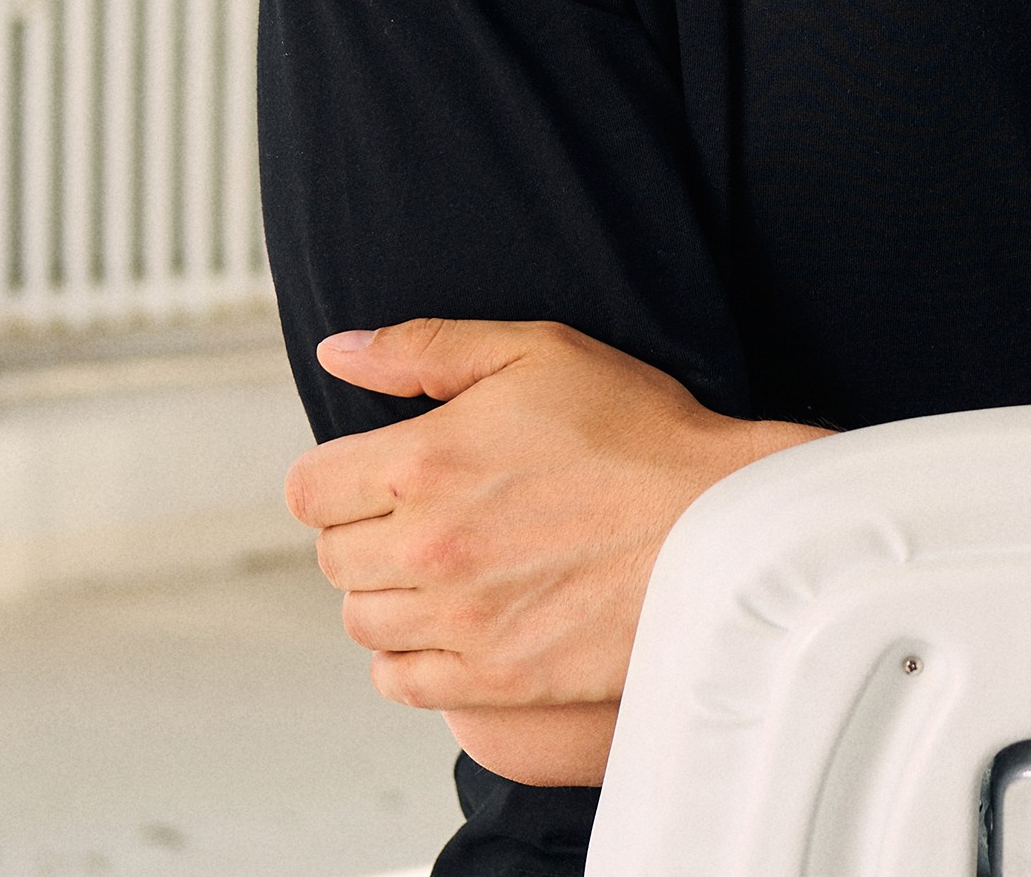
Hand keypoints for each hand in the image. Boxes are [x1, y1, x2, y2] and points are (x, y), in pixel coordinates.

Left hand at [284, 319, 818, 758]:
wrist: (722, 529)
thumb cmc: (639, 431)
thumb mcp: (539, 353)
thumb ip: (425, 348)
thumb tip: (335, 350)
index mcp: (425, 460)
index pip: (308, 489)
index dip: (336, 478)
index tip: (375, 477)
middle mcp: (428, 545)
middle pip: (332, 557)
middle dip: (365, 534)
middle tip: (425, 518)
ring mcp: (459, 618)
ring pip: (361, 620)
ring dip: (388, 596)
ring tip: (445, 570)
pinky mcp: (494, 677)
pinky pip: (400, 682)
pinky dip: (410, 658)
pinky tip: (452, 625)